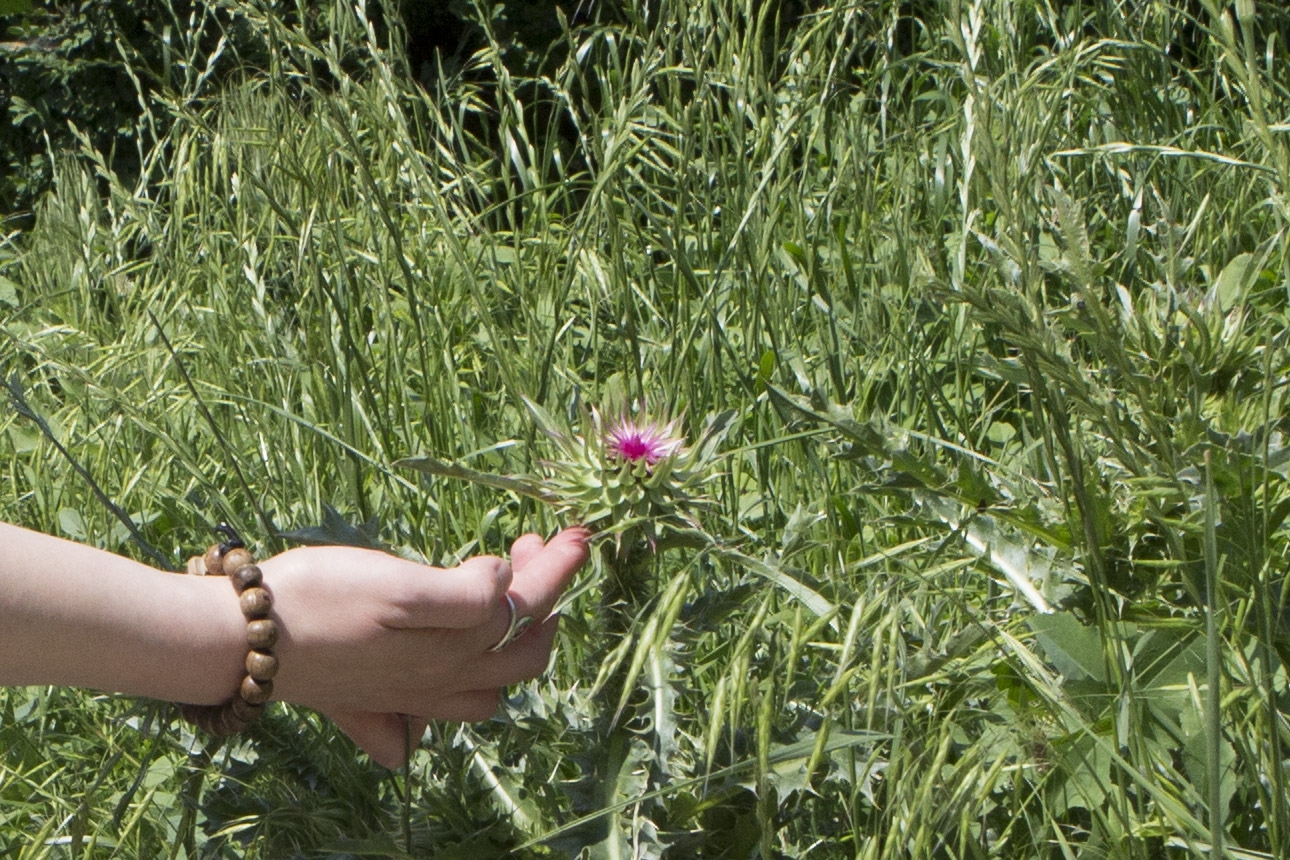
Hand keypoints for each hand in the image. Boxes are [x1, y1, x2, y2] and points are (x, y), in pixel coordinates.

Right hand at [261, 528, 589, 766]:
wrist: (238, 640)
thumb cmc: (319, 602)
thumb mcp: (399, 587)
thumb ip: (462, 597)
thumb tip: (502, 587)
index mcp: (453, 652)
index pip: (528, 608)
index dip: (559, 569)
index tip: (576, 532)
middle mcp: (437, 685)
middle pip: (519, 651)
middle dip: (542, 597)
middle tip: (535, 546)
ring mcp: (403, 698)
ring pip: (484, 690)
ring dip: (509, 645)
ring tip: (507, 602)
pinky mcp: (368, 701)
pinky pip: (422, 721)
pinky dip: (446, 705)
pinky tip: (439, 695)